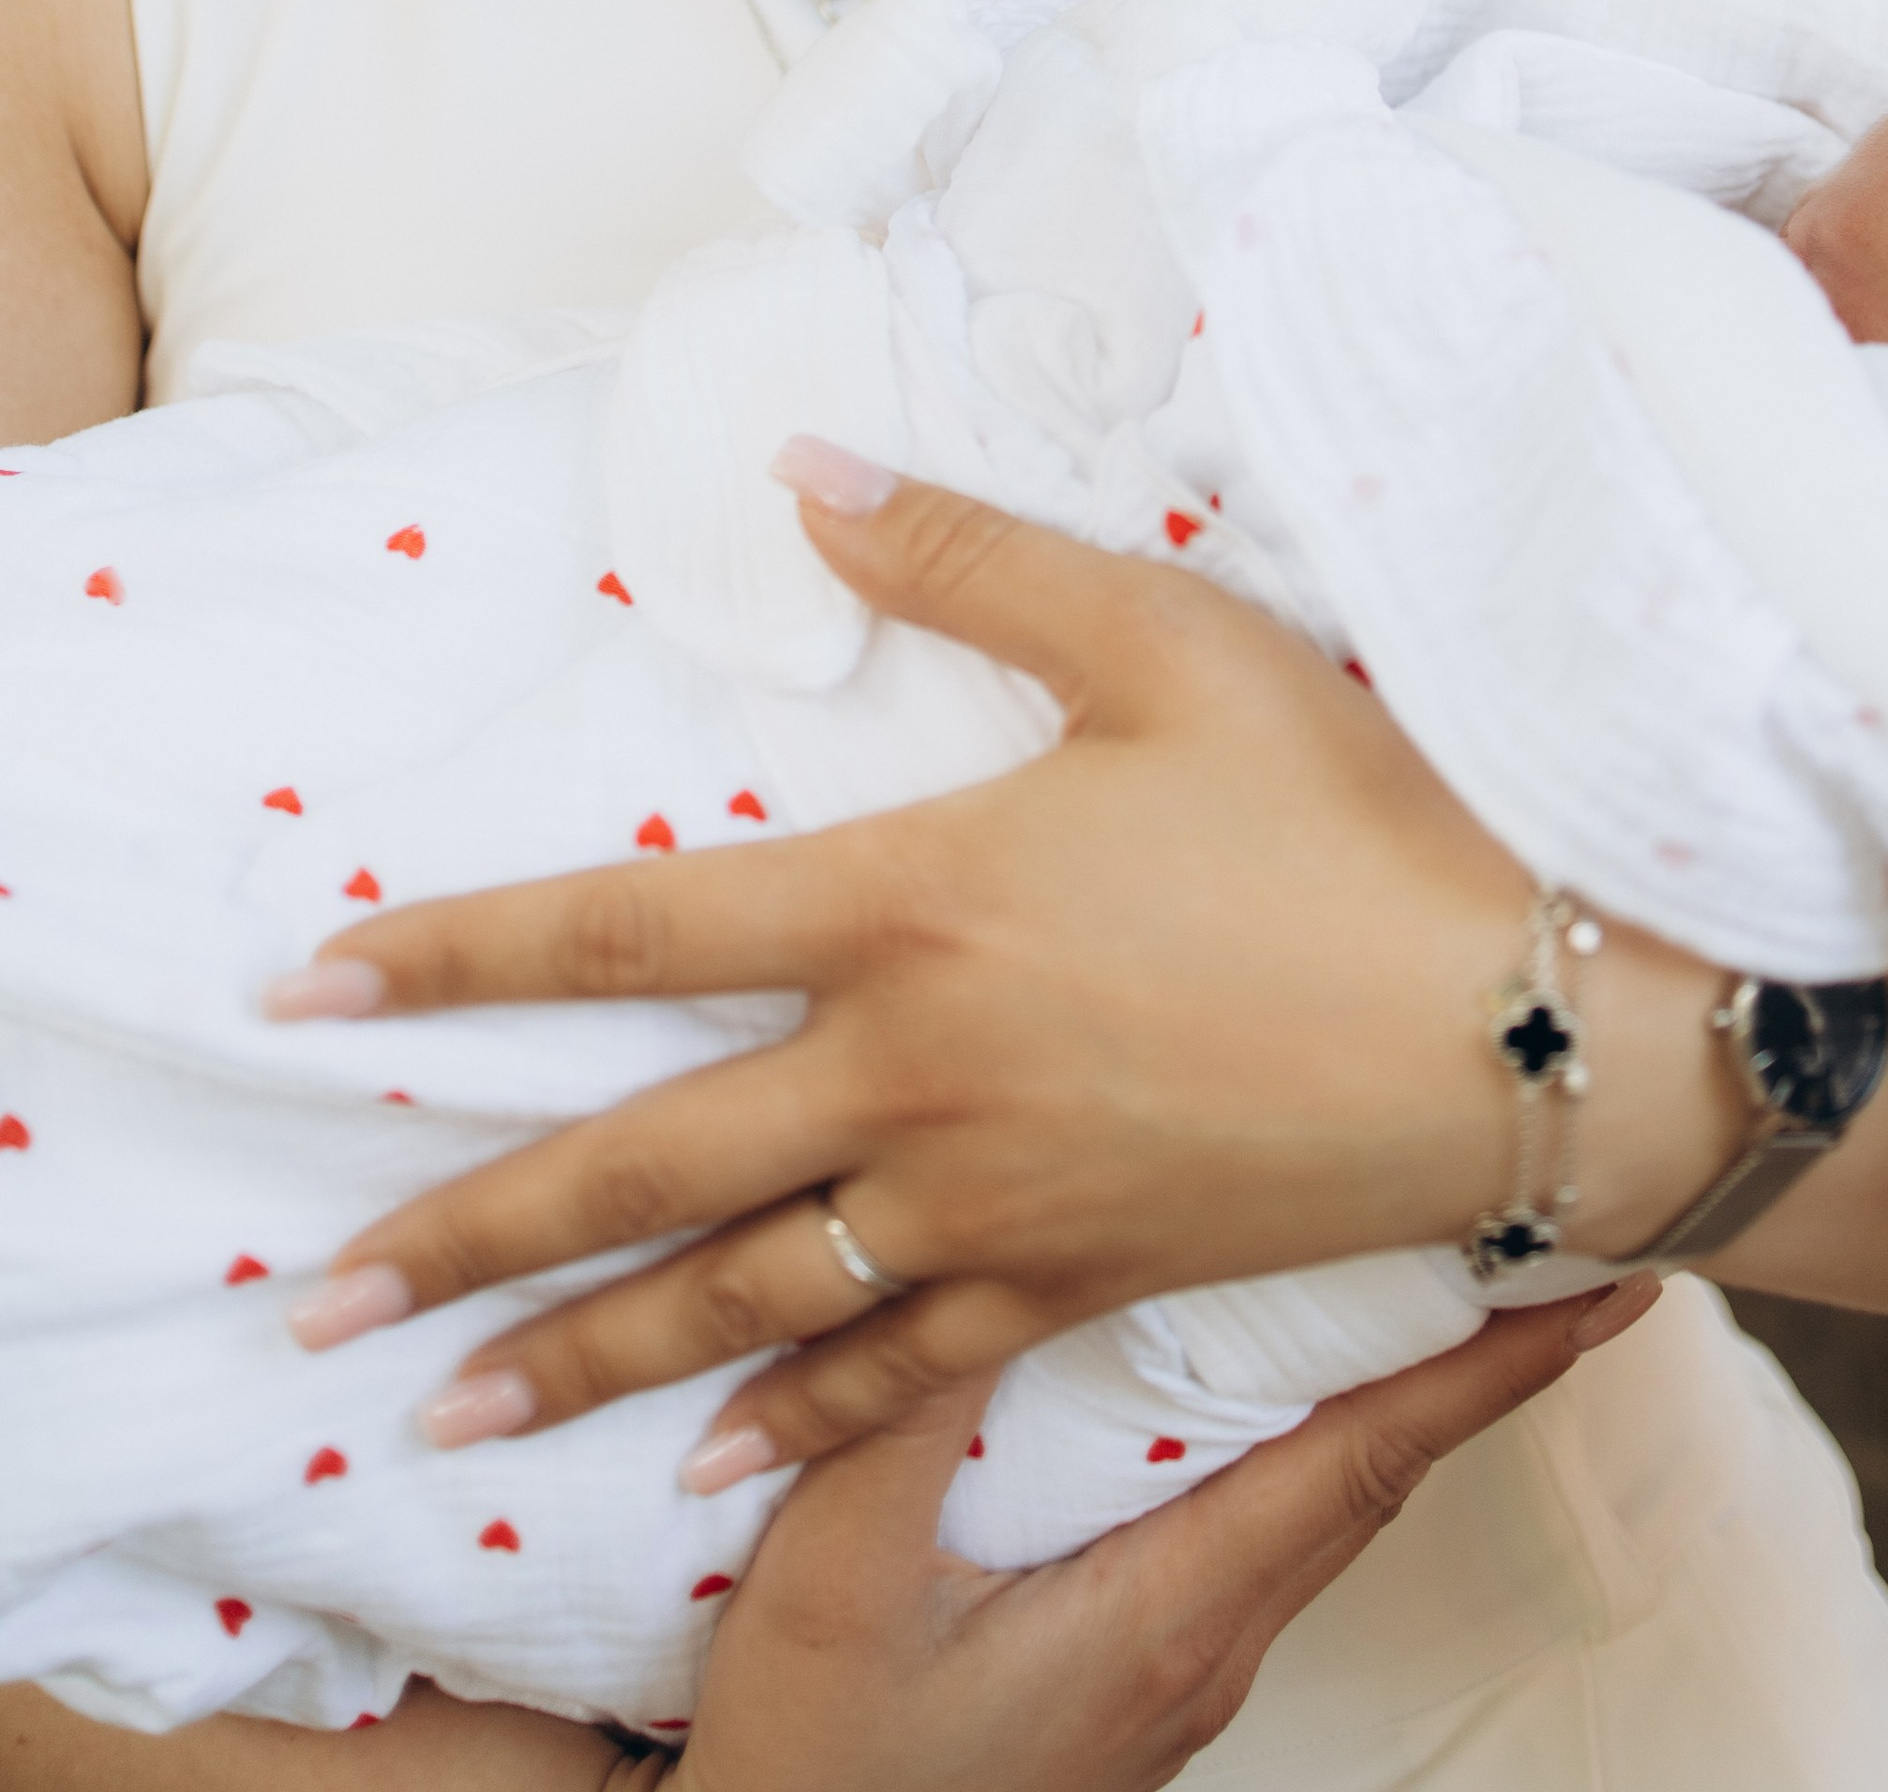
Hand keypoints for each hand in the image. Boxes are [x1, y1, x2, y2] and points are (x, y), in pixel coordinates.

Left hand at [273, 476, 1728, 1478]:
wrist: (1525, 1015)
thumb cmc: (1348, 806)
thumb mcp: (1162, 637)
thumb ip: (965, 553)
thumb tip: (797, 467)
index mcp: (916, 901)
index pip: (634, 928)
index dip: (460, 961)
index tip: (317, 993)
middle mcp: (919, 1072)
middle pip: (643, 1163)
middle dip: (464, 1235)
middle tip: (315, 1305)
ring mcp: (995, 1197)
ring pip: (742, 1297)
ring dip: (582, 1361)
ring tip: (449, 1409)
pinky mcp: (1083, 1275)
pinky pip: (901, 1373)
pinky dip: (792, 1425)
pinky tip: (710, 1467)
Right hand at [661, 1290, 1654, 1791]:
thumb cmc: (812, 1769)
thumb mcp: (835, 1586)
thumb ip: (907, 1412)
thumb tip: (991, 1239)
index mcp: (1173, 1612)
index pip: (1374, 1457)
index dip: (1493, 1367)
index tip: (1606, 1285)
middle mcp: (1206, 1640)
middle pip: (1370, 1465)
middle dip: (1465, 1349)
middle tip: (1528, 1222)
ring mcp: (1175, 1663)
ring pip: (1315, 1493)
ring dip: (1378, 1383)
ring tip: (1423, 1261)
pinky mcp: (1128, 1667)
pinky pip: (1248, 1520)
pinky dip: (1294, 1429)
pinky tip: (1257, 1369)